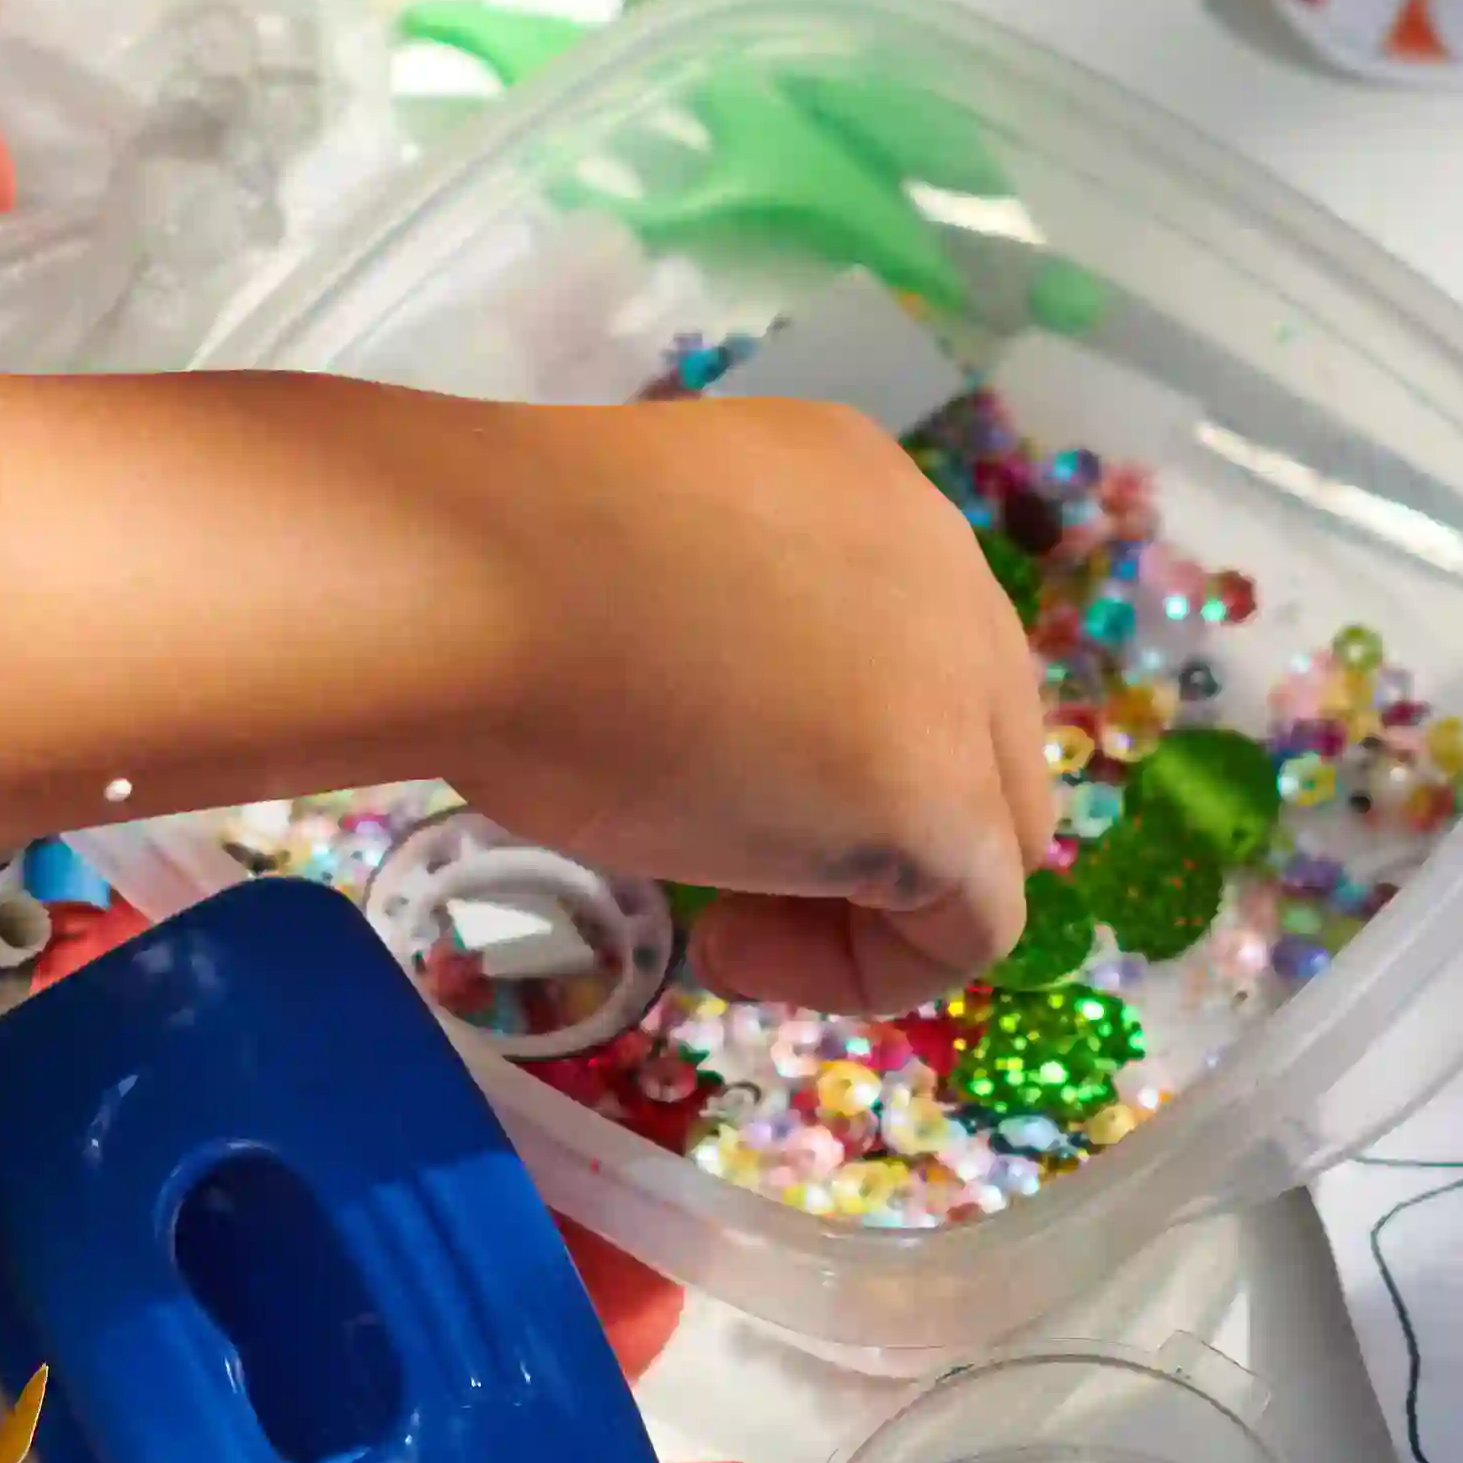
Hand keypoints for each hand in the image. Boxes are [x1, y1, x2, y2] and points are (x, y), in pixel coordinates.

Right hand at [444, 397, 1056, 1018]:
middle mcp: (944, 563)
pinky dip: (862, 973)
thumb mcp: (640, 574)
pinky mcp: (939, 795)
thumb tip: (724, 732)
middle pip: (980, 743)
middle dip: (866, 834)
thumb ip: (721, 633)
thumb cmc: (495, 571)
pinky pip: (968, 928)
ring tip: (717, 927)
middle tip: (720, 876)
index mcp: (863, 489)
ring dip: (863, 907)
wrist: (473, 583)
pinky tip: (728, 952)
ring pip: (989, 838)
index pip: (917, 653)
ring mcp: (955, 679)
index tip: (703, 789)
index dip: (831, 755)